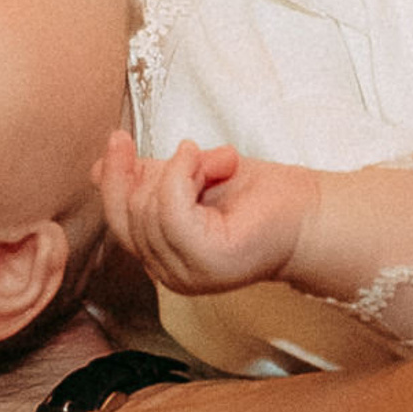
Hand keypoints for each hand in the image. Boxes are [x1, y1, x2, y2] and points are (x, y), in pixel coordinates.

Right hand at [96, 132, 310, 296]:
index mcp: (164, 257)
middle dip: (157, 170)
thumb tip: (98, 169)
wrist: (313, 213)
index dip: (114, 178)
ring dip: (183, 169)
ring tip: (220, 161)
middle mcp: (170, 274)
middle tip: (199, 151)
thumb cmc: (262, 197)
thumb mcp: (190, 178)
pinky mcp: (206, 262)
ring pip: (148, 209)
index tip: (118, 137)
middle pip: (126, 215)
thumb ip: (148, 178)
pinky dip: (184, 175)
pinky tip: (211, 162)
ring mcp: (187, 274)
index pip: (117, 220)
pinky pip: (171, 210)